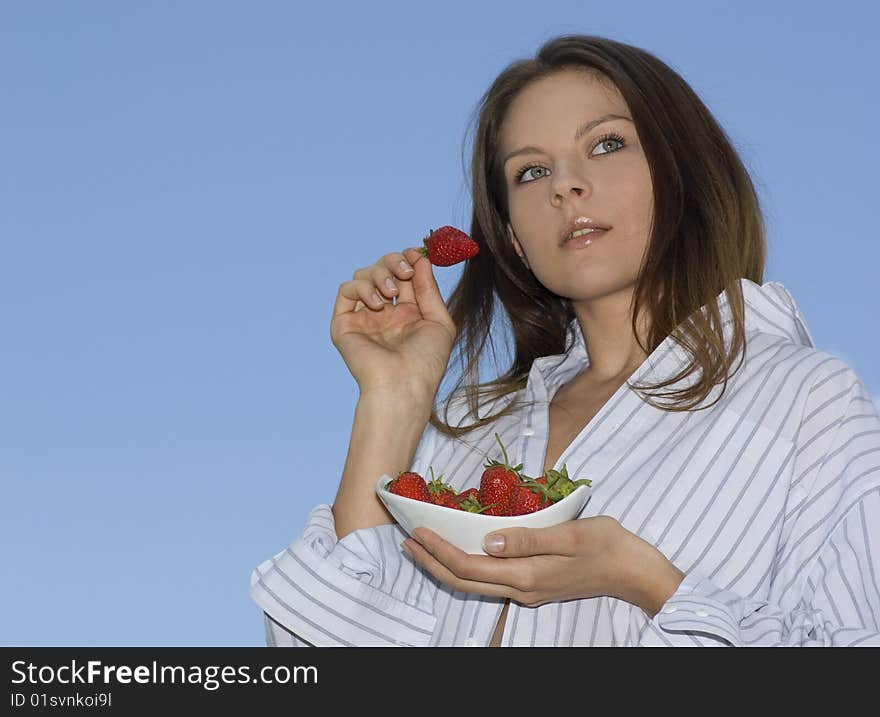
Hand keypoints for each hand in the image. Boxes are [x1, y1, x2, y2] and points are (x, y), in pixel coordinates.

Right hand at [331, 247, 455, 398]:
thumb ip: (429, 289)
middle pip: (382, 268)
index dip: (409, 259)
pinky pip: (346, 290)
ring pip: (363, 275)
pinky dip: (362, 288)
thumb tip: (422, 259)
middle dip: (394, 262)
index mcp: (407, 313)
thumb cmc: (426, 361)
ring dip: (379, 274)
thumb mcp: (439, 321)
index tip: (417, 252)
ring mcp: (364, 317)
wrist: (403, 385)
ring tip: (391, 293)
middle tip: (405, 271)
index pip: (404, 274)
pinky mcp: (344, 323)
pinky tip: (377, 303)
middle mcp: (384, 313)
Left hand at [402, 516, 684, 616]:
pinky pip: (490, 581)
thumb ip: (528, 539)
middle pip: (465, 581)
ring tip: (423, 549)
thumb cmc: (607, 544)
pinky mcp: (534, 586)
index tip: (418, 532)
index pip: (471, 567)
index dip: (440, 552)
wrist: (635, 571)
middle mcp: (522, 588)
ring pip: (475, 584)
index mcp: (528, 574)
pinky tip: (460, 553)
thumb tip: (488, 541)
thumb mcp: (570, 533)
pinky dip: (466, 568)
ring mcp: (528, 590)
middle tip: (407, 541)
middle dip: (432, 562)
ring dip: (445, 567)